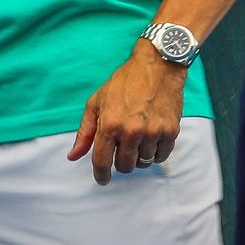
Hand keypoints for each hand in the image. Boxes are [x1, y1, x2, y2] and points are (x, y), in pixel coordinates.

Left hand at [67, 43, 187, 185]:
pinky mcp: (170, 130)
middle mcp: (131, 131)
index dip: (100, 175)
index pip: (102, 161)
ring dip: (139, 156)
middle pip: (124, 166)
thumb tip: (73, 156)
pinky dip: (155, 153)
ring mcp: (153, 132)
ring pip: (143, 162)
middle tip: (123, 148)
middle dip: (121, 162)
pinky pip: (161, 156)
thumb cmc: (125, 81)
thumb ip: (85, 132)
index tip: (102, 179)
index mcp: (110, 124)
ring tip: (138, 139)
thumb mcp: (97, 102)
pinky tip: (151, 139)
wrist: (158, 65)